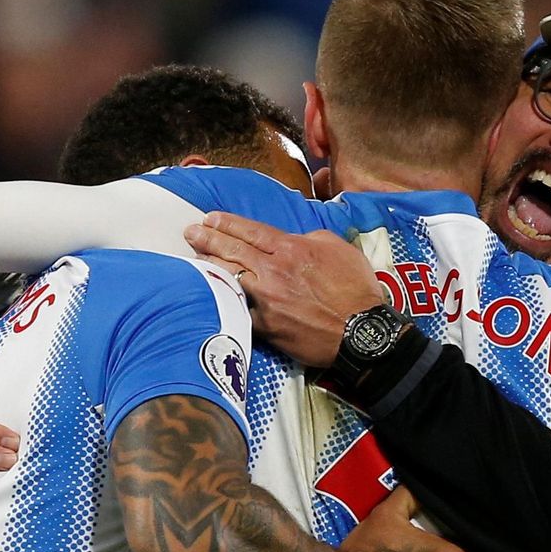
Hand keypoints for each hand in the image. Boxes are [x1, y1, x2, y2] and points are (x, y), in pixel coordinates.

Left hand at [183, 212, 383, 367]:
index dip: (227, 223)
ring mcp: (266, 300)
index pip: (250, 231)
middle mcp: (273, 271)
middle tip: (189, 232)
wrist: (361, 333)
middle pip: (232, 250)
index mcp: (291, 249)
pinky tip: (210, 292)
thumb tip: (295, 240)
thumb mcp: (339, 249)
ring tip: (194, 257)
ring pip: (228, 277)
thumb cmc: (356, 289)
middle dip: (207, 239)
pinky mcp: (266, 325)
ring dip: (208, 265)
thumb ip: (311, 238)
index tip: (210, 218)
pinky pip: (238, 309)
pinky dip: (223, 299)